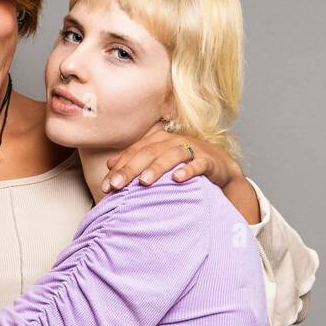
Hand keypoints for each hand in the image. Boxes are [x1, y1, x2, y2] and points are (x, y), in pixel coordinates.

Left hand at [101, 126, 242, 193]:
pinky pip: (198, 164)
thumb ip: (135, 161)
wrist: (219, 166)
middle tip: (116, 185)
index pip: (134, 152)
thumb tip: (109, 165)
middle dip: (131, 169)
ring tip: (144, 182)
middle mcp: (173, 141)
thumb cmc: (183, 164)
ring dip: (157, 168)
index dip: (119, 167)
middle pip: (149, 153)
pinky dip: (188, 170)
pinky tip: (178, 179)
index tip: (106, 185)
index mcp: (158, 140)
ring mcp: (191, 149)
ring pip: (171, 156)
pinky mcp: (208, 160)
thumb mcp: (158, 161)